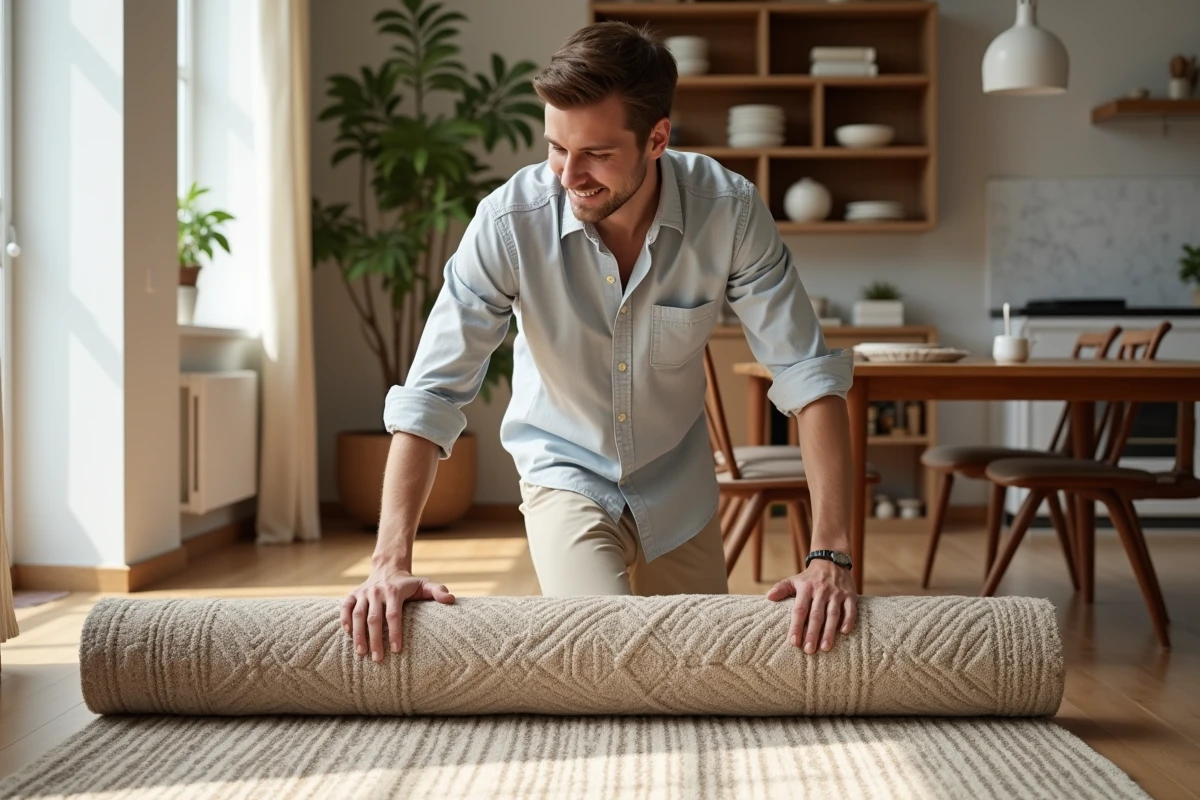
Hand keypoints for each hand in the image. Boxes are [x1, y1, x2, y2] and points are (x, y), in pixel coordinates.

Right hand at [340, 565, 454, 661]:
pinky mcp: (353, 594)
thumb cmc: (408, 583)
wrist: (388, 568)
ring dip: (358, 634)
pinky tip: (348, 635)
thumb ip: (437, 592)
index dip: (394, 632)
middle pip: (373, 618)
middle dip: (375, 640)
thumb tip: (451, 600)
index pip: (393, 615)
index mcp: (394, 591)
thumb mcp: (424, 584)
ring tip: (361, 653)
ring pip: (357, 614)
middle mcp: (377, 592)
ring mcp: (363, 593)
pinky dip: (344, 620)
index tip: (396, 650)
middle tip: (377, 659)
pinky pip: (345, 607)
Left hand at [766, 559, 856, 654]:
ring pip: (833, 614)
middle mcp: (821, 591)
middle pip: (816, 615)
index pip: (800, 610)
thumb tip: (768, 597)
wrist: (831, 560)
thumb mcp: (794, 579)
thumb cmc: (810, 577)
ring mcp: (837, 593)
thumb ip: (781, 588)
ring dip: (829, 631)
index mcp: (806, 588)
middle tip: (809, 650)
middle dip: (812, 634)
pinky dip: (848, 620)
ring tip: (825, 648)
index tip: (794, 642)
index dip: (797, 626)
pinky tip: (844, 633)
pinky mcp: (850, 594)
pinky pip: (850, 609)